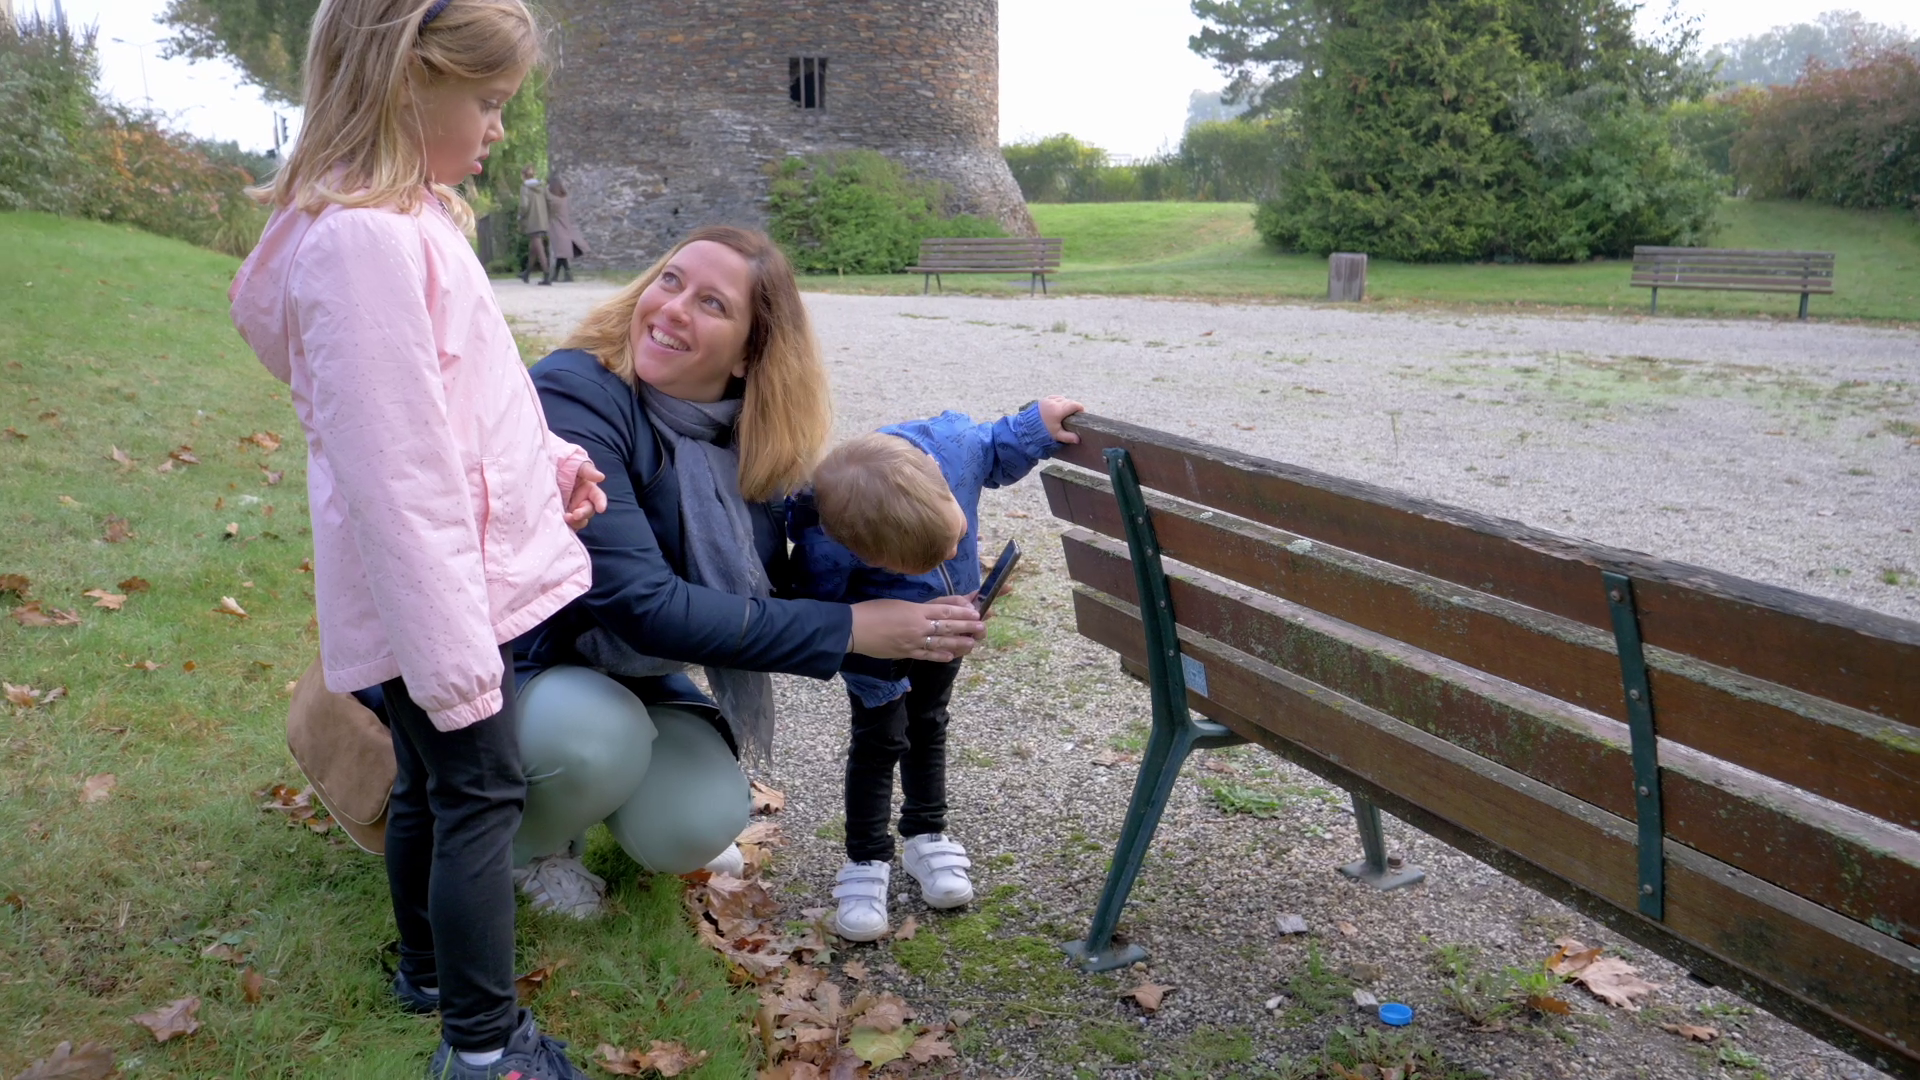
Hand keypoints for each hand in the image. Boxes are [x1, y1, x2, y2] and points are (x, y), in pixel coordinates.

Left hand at [565, 461, 607, 530]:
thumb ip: (588, 470)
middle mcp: (581, 502)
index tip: (601, 509)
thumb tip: (601, 477)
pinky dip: (565, 526)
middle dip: (583, 514)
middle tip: (575, 515)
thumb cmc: (564, 465)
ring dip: (575, 522)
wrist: (544, 471)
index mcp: (588, 490)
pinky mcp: (561, 517)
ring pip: (579, 521)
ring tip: (565, 518)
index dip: (601, 503)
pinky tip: (559, 523)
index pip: (598, 497)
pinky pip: (566, 525)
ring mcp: (571, 510)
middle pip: (588, 512)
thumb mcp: (576, 464)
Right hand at [849, 597, 985, 661]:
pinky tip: (950, 656)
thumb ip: (917, 608)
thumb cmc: (872, 611)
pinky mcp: (905, 653)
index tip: (975, 612)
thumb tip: (932, 611)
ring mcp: (913, 641)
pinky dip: (939, 655)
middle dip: (967, 627)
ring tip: (972, 644)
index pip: (945, 611)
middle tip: (982, 628)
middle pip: (948, 627)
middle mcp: (918, 626)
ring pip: (941, 642)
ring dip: (958, 643)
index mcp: (916, 610)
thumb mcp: (898, 603)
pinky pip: (927, 655)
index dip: (962, 613)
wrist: (854, 628)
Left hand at [1039, 395, 1084, 443]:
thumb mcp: (1057, 436)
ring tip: (1066, 412)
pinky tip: (1059, 408)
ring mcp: (1048, 400)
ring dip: (1066, 404)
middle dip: (1074, 407)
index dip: (1080, 408)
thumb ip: (1068, 437)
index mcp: (1058, 411)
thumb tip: (1078, 440)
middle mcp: (1053, 403)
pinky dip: (1059, 401)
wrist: (1027, 429)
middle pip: (1069, 401)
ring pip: (1063, 399)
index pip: (1074, 404)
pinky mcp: (1043, 400)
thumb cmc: (1042, 433)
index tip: (1081, 414)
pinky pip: (1055, 397)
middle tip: (1074, 415)